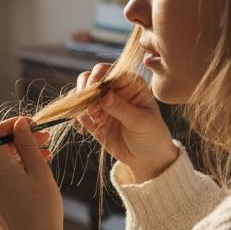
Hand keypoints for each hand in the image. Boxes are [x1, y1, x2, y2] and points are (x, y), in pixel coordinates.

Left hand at [0, 117, 65, 229]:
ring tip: (43, 161)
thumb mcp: (39, 170)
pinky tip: (31, 180)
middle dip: (21, 142)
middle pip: (0, 150)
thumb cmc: (43, 208)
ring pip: (0, 167)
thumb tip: (19, 124)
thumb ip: (27, 143)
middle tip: (46, 142)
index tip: (34, 126)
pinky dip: (13, 176)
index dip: (16, 125)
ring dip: (19, 159)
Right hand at [75, 64, 177, 181]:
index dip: (100, 79)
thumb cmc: (151, 135)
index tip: (97, 94)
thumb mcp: (140, 122)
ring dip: (83, 104)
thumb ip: (121, 108)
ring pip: (82, 92)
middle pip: (92, 77)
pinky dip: (79, 115)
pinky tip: (92, 125)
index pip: (111, 71)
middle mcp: (115, 89)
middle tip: (94, 110)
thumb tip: (104, 95)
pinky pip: (79, 109)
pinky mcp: (93, 117)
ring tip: (96, 119)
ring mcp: (102, 102)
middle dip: (88, 91)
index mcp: (131, 83)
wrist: (146, 158)